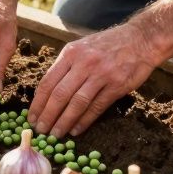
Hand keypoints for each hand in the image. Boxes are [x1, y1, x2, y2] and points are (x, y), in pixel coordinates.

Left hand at [29, 22, 162, 136]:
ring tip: (56, 134)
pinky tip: (76, 130)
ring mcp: (101, 74)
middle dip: (48, 115)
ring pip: (77, 103)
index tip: (31, 117)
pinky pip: (96, 107)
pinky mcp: (116, 86)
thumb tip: (48, 92)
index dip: (38, 103)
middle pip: (60, 94)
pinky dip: (84, 120)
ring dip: (64, 121)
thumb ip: (66, 66)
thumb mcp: (82, 47)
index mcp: (71, 53)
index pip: (48, 81)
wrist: (140, 39)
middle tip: (41, 130)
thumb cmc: (108, 44)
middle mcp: (84, 63)